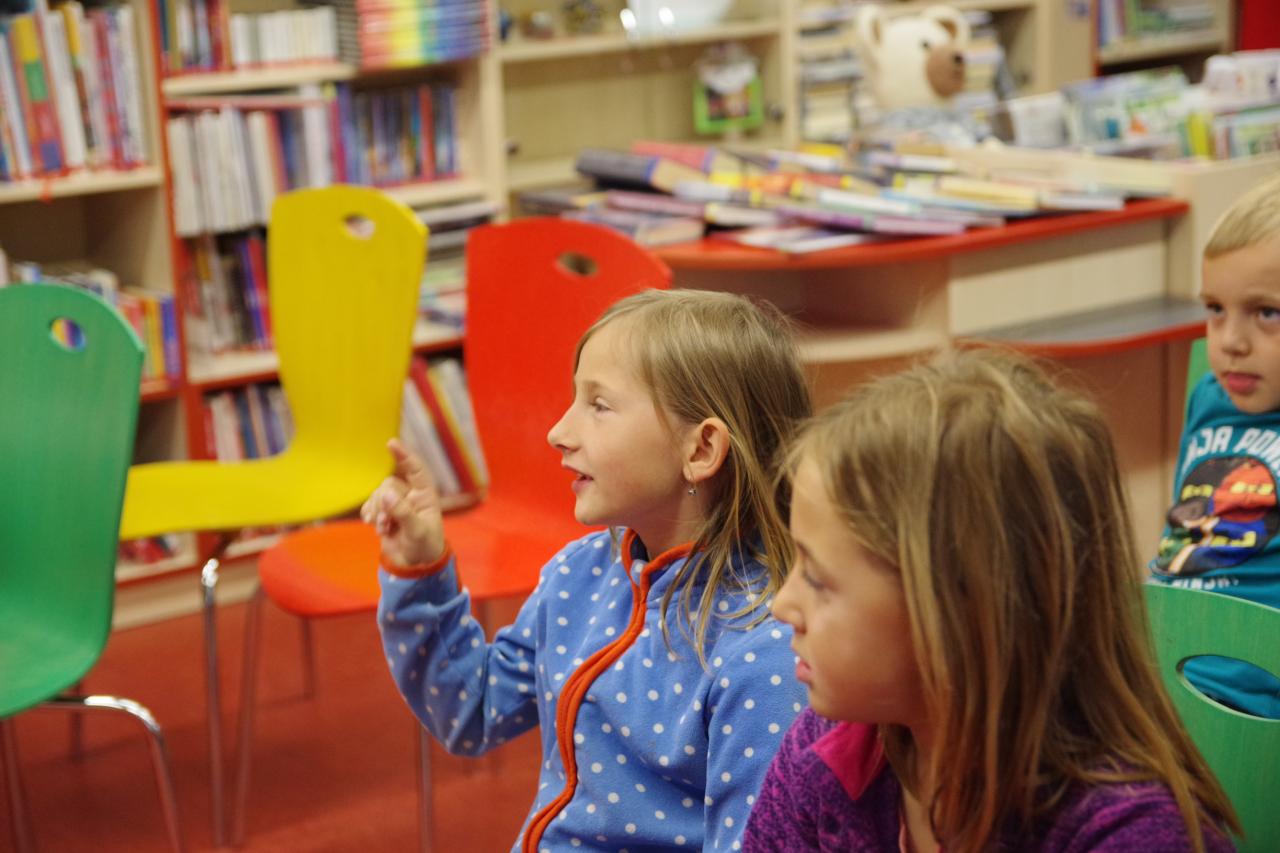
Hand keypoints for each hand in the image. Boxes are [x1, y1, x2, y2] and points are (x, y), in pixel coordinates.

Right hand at [360, 438, 446, 566]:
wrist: (415, 565)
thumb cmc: (425, 546)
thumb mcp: (417, 531)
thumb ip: (402, 512)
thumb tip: (385, 494)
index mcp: (425, 495)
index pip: (415, 469)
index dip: (404, 455)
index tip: (390, 443)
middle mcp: (410, 496)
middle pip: (389, 485)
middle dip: (384, 503)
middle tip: (386, 522)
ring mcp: (396, 504)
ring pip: (378, 494)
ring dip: (376, 510)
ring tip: (382, 528)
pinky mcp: (383, 514)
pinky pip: (370, 505)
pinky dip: (369, 513)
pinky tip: (372, 524)